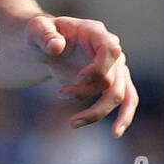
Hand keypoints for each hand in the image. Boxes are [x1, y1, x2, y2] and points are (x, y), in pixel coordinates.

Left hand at [25, 15, 137, 136]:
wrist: (45, 45)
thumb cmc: (41, 34)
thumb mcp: (36, 29)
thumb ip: (44, 35)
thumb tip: (57, 47)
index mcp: (96, 33)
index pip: (111, 50)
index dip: (99, 67)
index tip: (78, 77)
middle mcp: (112, 50)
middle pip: (111, 79)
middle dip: (84, 92)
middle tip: (59, 94)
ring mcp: (115, 67)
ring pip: (119, 95)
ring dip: (97, 111)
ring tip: (73, 123)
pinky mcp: (113, 82)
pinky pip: (127, 100)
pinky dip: (124, 117)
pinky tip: (116, 134)